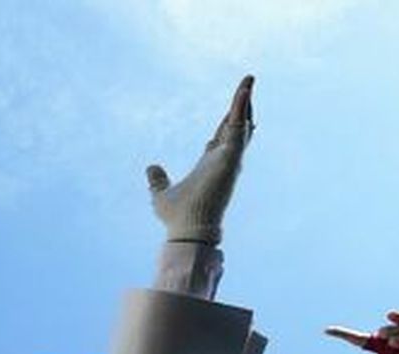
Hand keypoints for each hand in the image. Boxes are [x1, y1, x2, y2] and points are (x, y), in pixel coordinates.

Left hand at [146, 75, 254, 244]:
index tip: (232, 111)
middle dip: (242, 106)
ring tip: (248, 79)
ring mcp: (229, 157)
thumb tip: (151, 167)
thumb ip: (158, 180)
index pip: (222, 139)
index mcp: (209, 165)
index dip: (227, 124)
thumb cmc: (177, 216)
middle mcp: (223, 159)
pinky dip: (241, 107)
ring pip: (242, 123)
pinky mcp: (231, 156)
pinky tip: (244, 90)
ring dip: (244, 101)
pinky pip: (238, 126)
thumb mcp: (161, 193)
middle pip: (236, 127)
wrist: (186, 228)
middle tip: (246, 86)